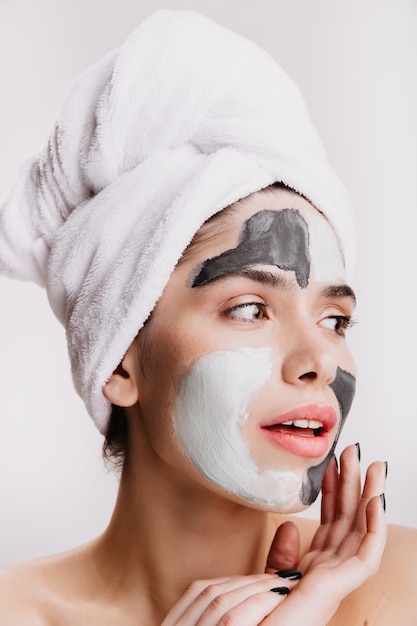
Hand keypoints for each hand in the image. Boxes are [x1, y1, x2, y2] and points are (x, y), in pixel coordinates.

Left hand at [261, 444, 386, 624]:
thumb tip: (289, 525)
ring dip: (370, 497)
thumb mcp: (272, 578)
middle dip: (353, 485)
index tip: (331, 464)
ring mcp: (338, 578)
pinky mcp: (342, 586)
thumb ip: (281, 554)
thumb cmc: (262, 617)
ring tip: (374, 466)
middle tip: (354, 452)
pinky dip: (375, 528)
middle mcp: (331, 570)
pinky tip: (375, 502)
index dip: (333, 492)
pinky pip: (367, 554)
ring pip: (362, 530)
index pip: (330, 522)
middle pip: (348, 519)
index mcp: (315, 568)